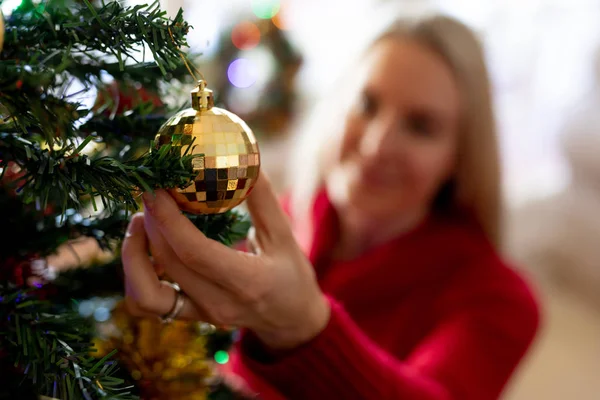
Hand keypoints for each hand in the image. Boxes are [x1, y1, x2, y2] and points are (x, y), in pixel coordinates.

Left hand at [121, 173, 329, 349]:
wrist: (291, 320)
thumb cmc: (292, 274)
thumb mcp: (284, 235)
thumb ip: (261, 198)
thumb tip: (242, 157)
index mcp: (248, 282)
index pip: (194, 252)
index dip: (168, 218)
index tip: (156, 188)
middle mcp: (220, 303)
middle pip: (168, 262)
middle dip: (151, 222)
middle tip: (151, 191)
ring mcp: (201, 315)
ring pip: (145, 294)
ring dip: (133, 256)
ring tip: (141, 223)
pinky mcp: (190, 317)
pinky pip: (147, 304)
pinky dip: (136, 276)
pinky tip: (147, 249)